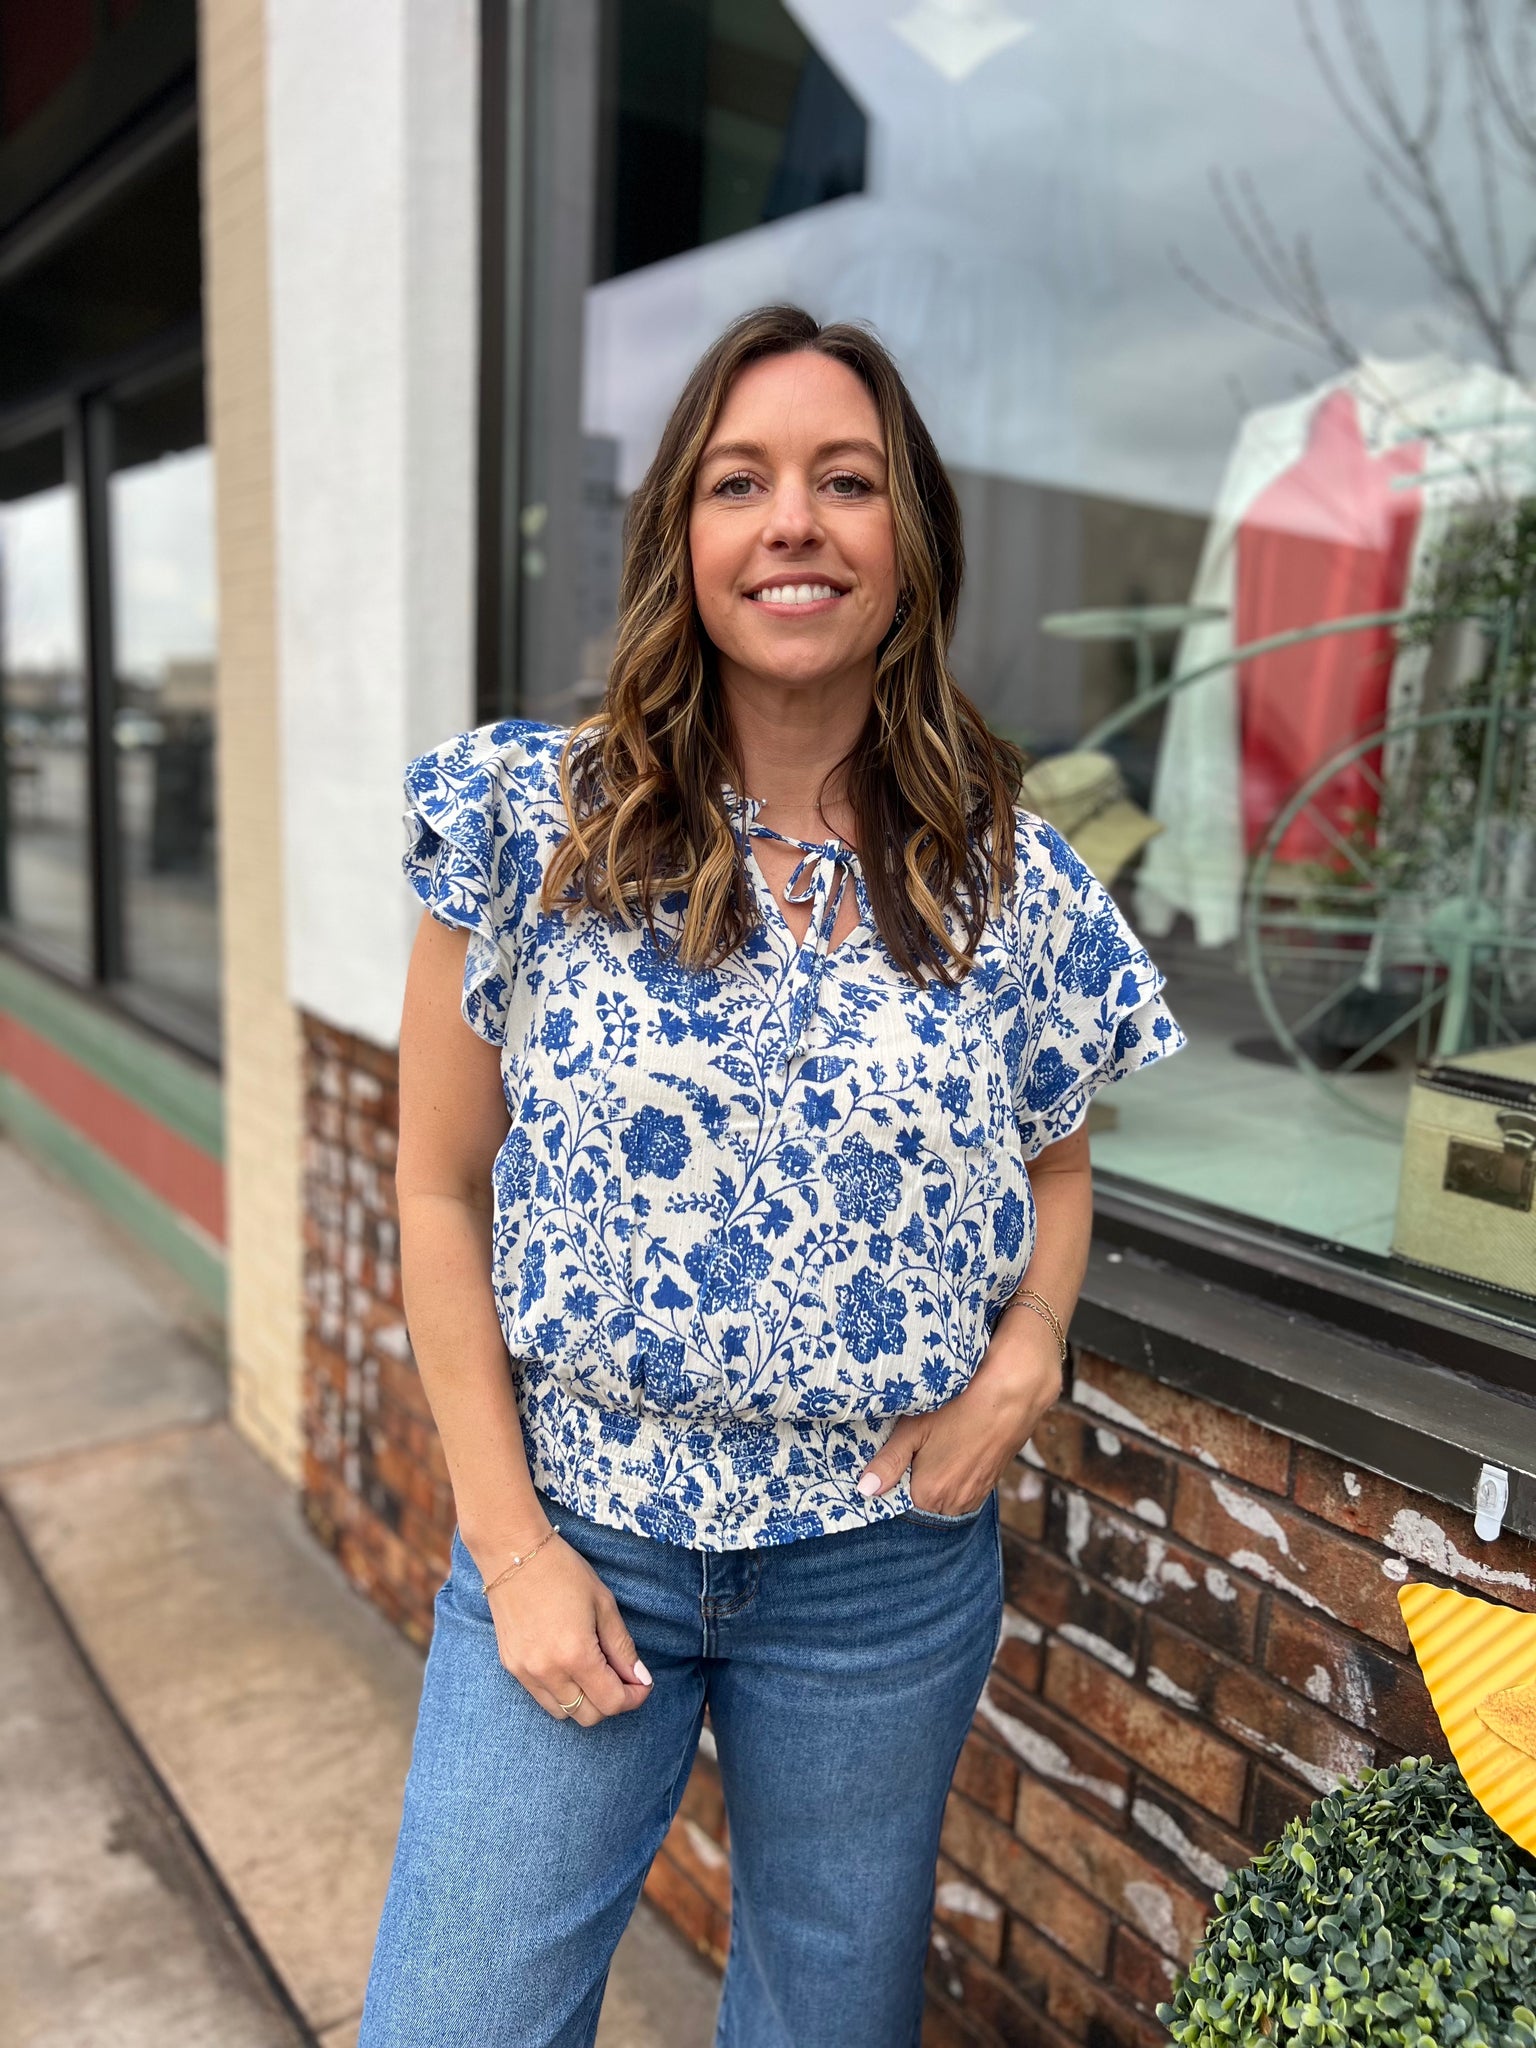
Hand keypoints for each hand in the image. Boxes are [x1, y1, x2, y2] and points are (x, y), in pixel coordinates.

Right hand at [479, 1530, 653, 1725]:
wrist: (513, 1553)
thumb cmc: (563, 1571)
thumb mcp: (603, 1603)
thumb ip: (622, 1646)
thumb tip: (639, 1677)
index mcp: (575, 1655)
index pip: (612, 1702)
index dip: (634, 1697)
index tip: (642, 1683)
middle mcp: (548, 1671)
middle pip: (589, 1716)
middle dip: (612, 1702)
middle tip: (622, 1675)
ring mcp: (525, 1672)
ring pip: (564, 1713)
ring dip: (585, 1701)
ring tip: (593, 1669)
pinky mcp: (511, 1667)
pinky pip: (542, 1698)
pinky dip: (561, 1692)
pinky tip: (568, 1665)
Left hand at [856, 1310, 1063, 1515]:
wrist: (1011, 1396)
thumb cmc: (957, 1406)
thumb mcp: (913, 1428)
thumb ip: (888, 1461)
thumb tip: (865, 1490)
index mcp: (928, 1495)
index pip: (896, 1503)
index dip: (890, 1483)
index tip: (888, 1461)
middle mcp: (951, 1505)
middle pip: (920, 1503)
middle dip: (911, 1482)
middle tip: (910, 1450)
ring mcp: (973, 1498)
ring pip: (941, 1498)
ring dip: (933, 1481)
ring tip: (932, 1449)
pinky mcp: (988, 1487)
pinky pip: (961, 1491)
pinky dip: (953, 1478)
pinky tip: (951, 1450)